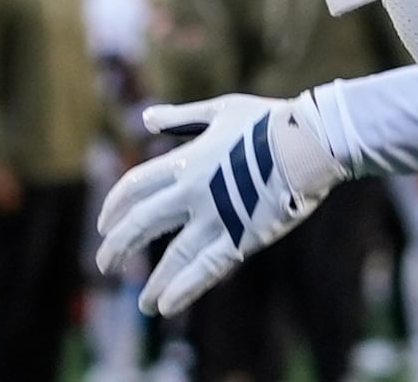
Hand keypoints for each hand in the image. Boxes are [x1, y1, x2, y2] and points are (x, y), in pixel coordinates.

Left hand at [93, 96, 339, 317]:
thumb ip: (182, 118)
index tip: (104, 225)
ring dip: (154, 281)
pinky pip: (207, 268)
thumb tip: (146, 119)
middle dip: (118, 248)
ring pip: (172, 255)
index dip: (113, 208)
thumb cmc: (270, 121)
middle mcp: (192, 191)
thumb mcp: (221, 110)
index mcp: (186, 160)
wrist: (313, 140)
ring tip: (145, 302)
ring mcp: (217, 216)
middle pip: (141, 223)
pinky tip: (167, 306)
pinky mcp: (243, 236)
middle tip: (105, 266)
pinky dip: (184, 288)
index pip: (134, 188)